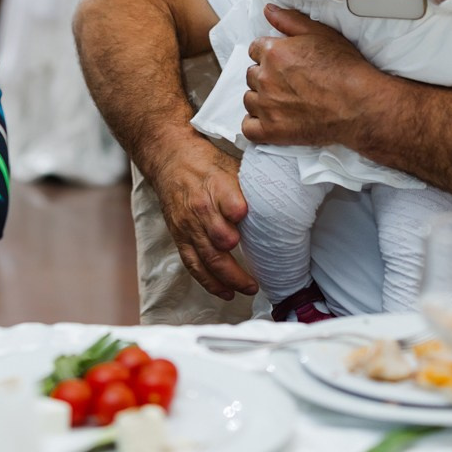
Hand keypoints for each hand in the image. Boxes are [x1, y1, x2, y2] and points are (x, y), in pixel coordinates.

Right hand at [148, 138, 257, 299]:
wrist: (170, 159)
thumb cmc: (206, 164)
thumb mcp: (231, 165)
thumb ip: (250, 187)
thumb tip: (280, 202)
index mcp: (217, 186)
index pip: (233, 205)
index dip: (243, 216)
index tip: (257, 225)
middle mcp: (201, 209)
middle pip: (220, 240)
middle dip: (238, 263)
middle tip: (258, 278)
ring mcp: (188, 226)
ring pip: (208, 259)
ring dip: (229, 279)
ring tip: (248, 289)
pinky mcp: (180, 237)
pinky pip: (193, 264)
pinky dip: (209, 281)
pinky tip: (225, 292)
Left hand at [241, 4, 372, 147]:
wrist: (359, 105)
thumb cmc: (345, 69)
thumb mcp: (321, 34)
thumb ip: (290, 20)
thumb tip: (269, 10)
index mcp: (273, 53)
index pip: (255, 50)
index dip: (270, 55)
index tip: (283, 63)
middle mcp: (265, 78)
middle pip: (252, 75)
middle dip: (266, 77)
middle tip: (289, 83)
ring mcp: (267, 106)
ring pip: (250, 100)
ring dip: (261, 100)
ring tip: (284, 102)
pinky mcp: (272, 130)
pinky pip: (248, 129)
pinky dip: (255, 125)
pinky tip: (269, 120)